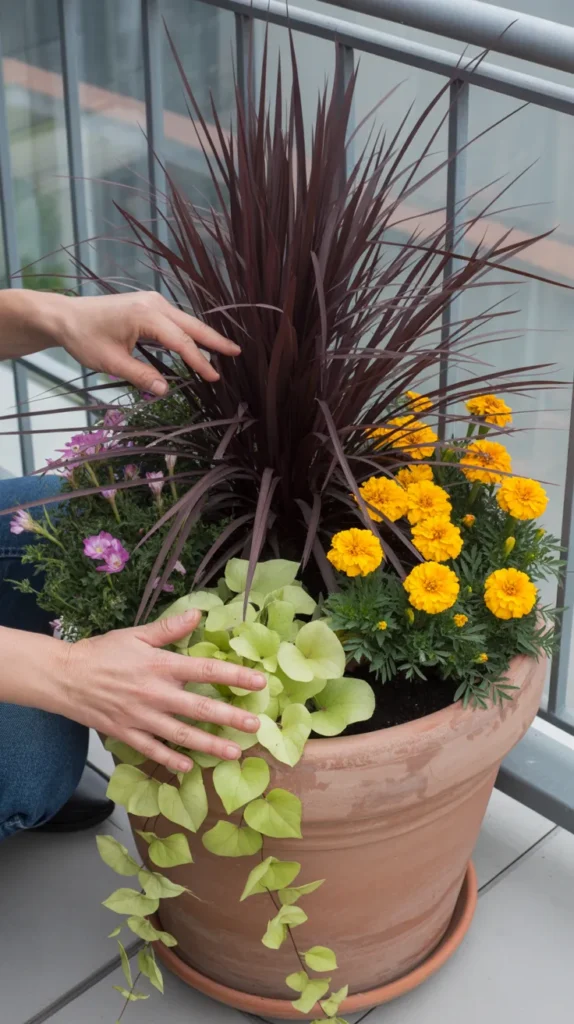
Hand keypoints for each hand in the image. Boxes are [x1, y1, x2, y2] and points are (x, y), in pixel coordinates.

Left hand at [0, 289, 239, 391]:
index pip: (181, 342)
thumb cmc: (84, 338)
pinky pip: (176, 320)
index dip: (199, 361)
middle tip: (237, 353)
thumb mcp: (111, 362)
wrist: (65, 317)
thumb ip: (140, 376)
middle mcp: (153, 304)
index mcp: (146, 315)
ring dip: (204, 336)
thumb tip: (166, 391)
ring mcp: (152, 302)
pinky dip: (190, 332)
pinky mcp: (149, 305)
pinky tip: (199, 342)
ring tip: (224, 351)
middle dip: (215, 341)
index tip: (213, 378)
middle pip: (191, 325)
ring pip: (186, 321)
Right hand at [60, 610, 264, 771]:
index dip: (235, 676)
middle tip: (256, 726)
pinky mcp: (127, 734)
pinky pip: (154, 751)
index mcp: (161, 665)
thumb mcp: (136, 635)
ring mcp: (142, 717)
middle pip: (200, 708)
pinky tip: (189, 767)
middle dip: (231, 717)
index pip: (206, 670)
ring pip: (182, 735)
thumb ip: (168, 629)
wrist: (65, 677)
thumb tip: (197, 614)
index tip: (260, 682)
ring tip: (234, 753)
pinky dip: (171, 760)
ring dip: (210, 745)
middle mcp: (156, 694)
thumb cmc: (102, 653)